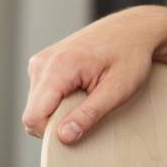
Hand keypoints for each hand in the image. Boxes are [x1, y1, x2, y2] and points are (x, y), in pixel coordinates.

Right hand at [20, 7, 166, 143]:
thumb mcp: (118, 89)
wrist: (134, 29)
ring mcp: (40, 61)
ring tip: (87, 95)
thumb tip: (63, 137)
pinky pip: (41, 93)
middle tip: (90, 108)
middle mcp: (43, 62)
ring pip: (36, 104)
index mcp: (58, 67)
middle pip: (33, 112)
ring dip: (58, 109)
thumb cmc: (131, 56)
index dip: (52, 132)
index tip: (79, 128)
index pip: (33, 117)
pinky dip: (58, 98)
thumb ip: (89, 114)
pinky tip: (80, 88)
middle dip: (58, 120)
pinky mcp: (43, 63)